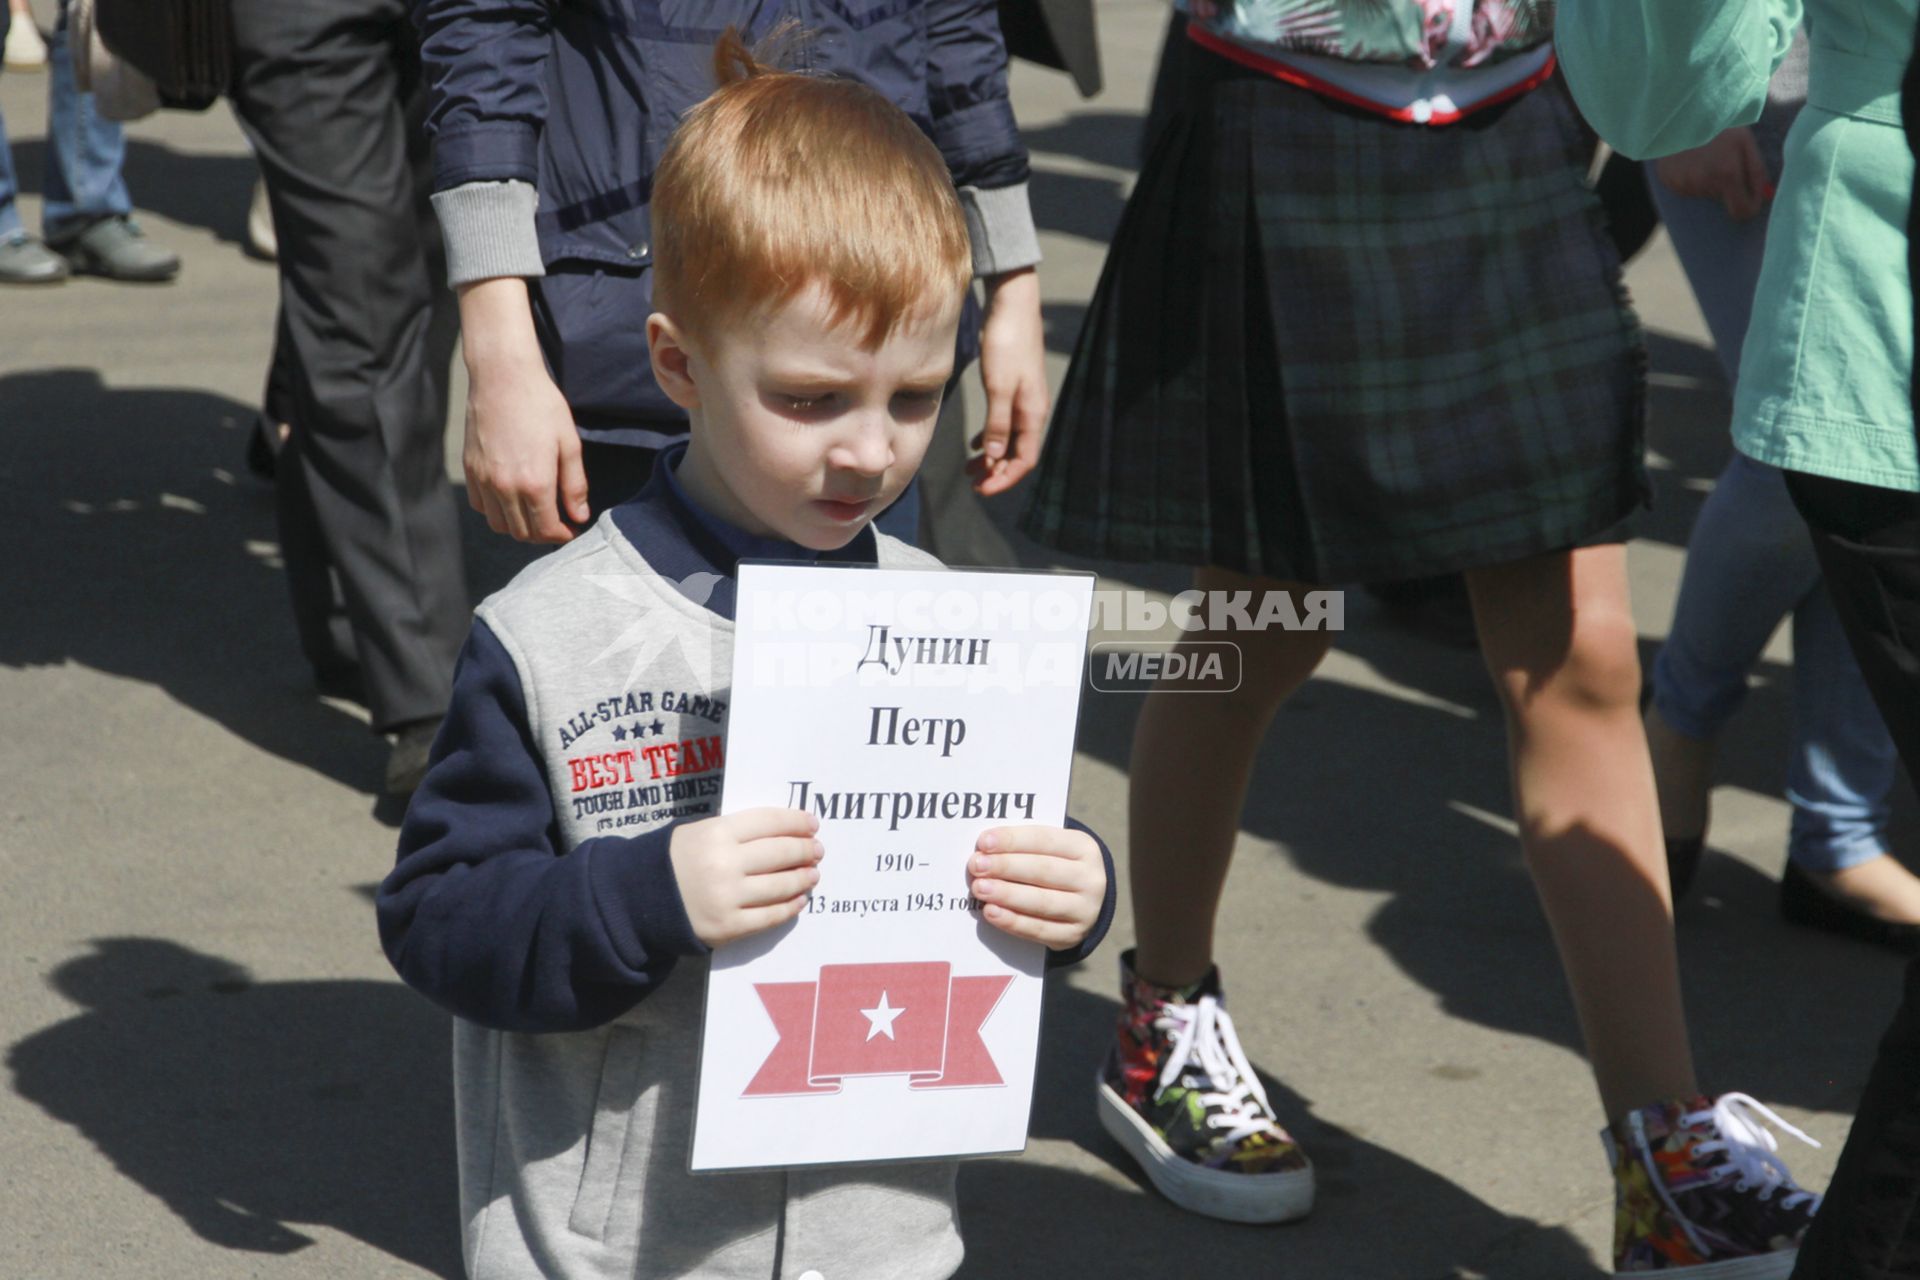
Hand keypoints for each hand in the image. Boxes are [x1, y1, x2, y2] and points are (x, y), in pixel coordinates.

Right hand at [457, 277, 591, 542]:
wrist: (502, 377)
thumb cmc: (541, 405)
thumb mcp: (569, 444)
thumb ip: (575, 485)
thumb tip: (580, 516)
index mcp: (535, 483)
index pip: (547, 530)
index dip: (562, 536)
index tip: (571, 530)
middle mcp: (506, 488)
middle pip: (522, 533)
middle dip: (542, 534)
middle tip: (556, 523)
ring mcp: (485, 480)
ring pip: (499, 524)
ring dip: (518, 526)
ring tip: (534, 513)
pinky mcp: (470, 470)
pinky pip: (480, 505)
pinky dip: (495, 511)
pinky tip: (510, 498)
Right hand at [669, 808, 823, 946]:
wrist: (640, 900)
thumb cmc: (675, 860)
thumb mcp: (699, 831)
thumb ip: (738, 830)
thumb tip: (786, 831)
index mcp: (717, 833)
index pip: (770, 821)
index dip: (796, 821)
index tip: (812, 824)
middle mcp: (725, 864)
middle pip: (781, 852)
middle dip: (805, 849)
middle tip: (817, 850)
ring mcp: (728, 897)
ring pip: (781, 885)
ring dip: (804, 878)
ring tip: (812, 874)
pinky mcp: (729, 927)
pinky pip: (771, 916)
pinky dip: (790, 906)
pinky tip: (799, 899)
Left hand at [968, 824, 1104, 949]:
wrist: (1080, 902)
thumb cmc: (1053, 867)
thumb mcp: (1050, 850)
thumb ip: (1022, 847)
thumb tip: (984, 849)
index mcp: (1084, 847)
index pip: (1044, 840)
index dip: (1012, 840)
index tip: (983, 842)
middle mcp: (1091, 878)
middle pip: (1043, 870)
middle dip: (1005, 867)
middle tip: (976, 865)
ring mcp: (1086, 909)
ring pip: (1041, 902)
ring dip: (1006, 894)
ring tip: (979, 888)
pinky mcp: (1074, 935)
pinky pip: (1039, 929)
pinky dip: (1012, 921)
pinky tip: (991, 912)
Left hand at [971, 266, 1048, 496]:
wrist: (1012, 305)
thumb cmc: (1006, 343)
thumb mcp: (998, 386)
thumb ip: (997, 422)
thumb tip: (994, 457)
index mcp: (1033, 413)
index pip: (1025, 459)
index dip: (1005, 478)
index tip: (982, 490)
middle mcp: (1033, 410)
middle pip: (1018, 454)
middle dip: (997, 472)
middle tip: (973, 484)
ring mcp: (1024, 400)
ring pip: (1010, 440)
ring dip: (993, 457)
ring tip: (971, 469)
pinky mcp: (1014, 388)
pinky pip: (1006, 424)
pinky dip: (992, 437)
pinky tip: (977, 443)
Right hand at [1653, 128, 1771, 221]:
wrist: (1682, 112)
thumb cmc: (1720, 124)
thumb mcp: (1746, 142)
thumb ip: (1757, 171)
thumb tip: (1765, 196)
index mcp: (1726, 175)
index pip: (1741, 211)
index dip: (1749, 206)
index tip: (1751, 197)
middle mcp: (1702, 184)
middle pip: (1722, 200)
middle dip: (1728, 186)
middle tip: (1724, 161)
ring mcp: (1682, 184)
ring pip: (1704, 192)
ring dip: (1708, 179)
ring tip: (1705, 155)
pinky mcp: (1668, 181)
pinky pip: (1686, 187)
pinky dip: (1691, 176)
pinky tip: (1690, 158)